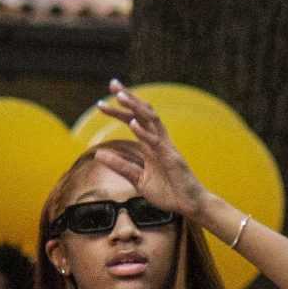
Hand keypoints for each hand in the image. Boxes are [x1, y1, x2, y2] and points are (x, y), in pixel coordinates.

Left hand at [89, 80, 223, 229]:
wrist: (189, 205)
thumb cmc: (168, 192)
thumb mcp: (138, 179)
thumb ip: (120, 165)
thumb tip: (98, 154)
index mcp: (150, 145)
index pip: (133, 120)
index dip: (119, 109)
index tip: (101, 102)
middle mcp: (158, 141)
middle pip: (142, 113)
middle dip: (128, 97)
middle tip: (112, 84)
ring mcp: (166, 147)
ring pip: (150, 120)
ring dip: (135, 107)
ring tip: (119, 96)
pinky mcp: (171, 158)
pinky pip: (156, 142)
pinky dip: (143, 132)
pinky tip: (132, 124)